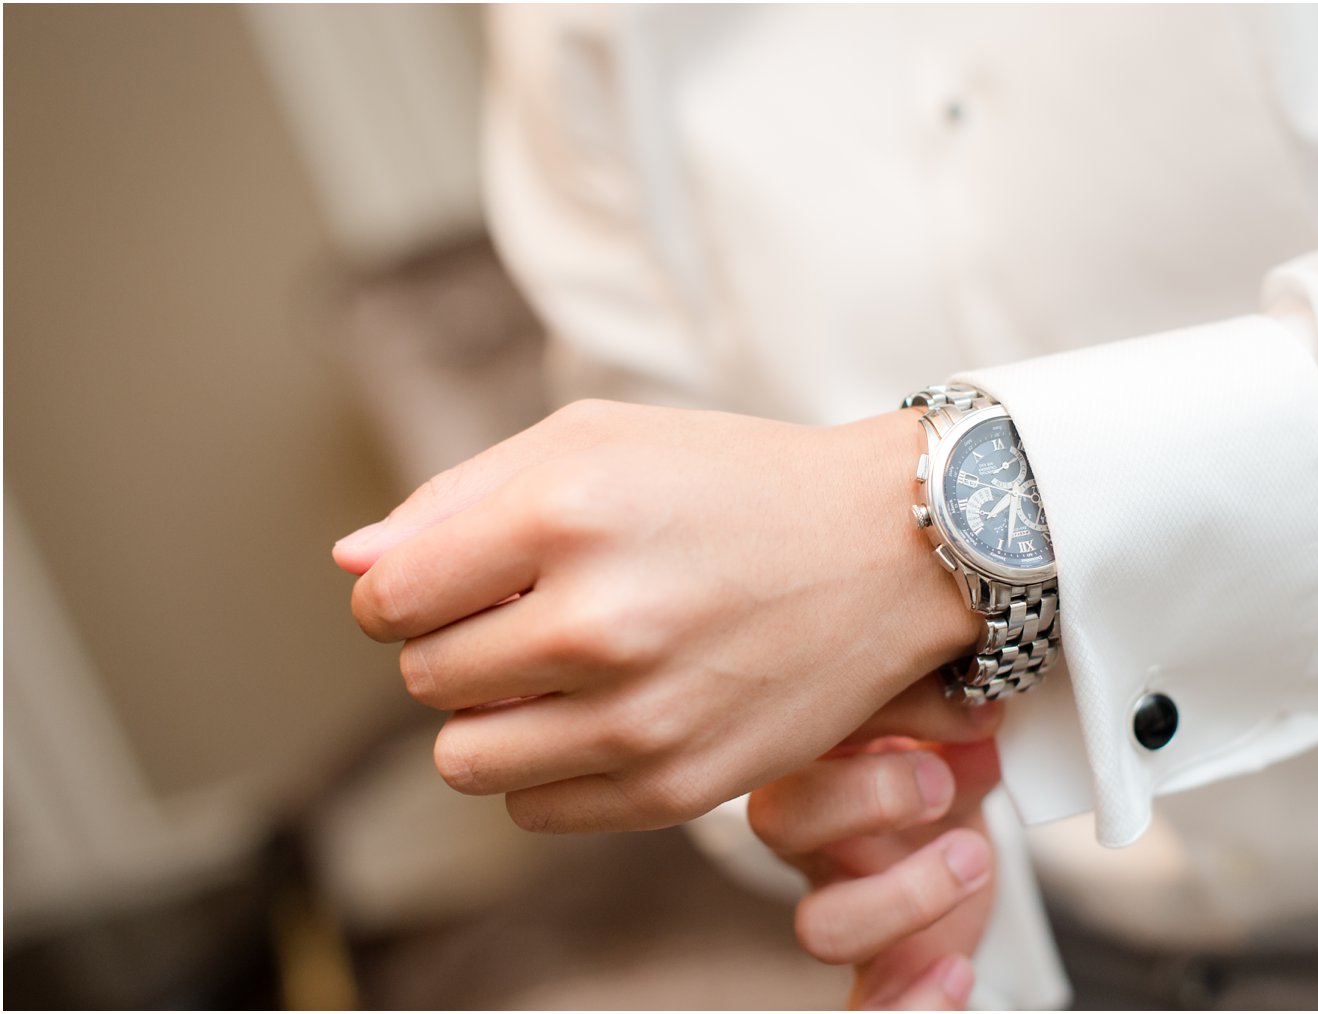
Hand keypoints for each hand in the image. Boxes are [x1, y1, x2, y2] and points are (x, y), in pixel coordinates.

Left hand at [336, 400, 982, 831]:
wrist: (885, 549)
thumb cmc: (731, 483)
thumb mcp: (596, 440)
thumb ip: (458, 497)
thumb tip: (354, 566)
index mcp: (565, 514)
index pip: (387, 600)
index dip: (399, 592)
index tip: (448, 582)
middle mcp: (599, 622)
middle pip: (423, 678)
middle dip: (452, 646)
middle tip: (525, 614)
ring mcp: (641, 716)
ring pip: (463, 759)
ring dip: (487, 717)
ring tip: (553, 672)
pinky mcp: (680, 785)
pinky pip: (535, 808)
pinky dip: (547, 765)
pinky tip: (602, 711)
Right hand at [748, 681, 1003, 1009]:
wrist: (959, 850)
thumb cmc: (934, 781)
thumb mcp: (943, 736)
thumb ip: (948, 718)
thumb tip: (977, 712)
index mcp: (816, 762)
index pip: (799, 731)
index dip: (861, 722)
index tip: (940, 718)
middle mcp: (813, 838)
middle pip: (778, 820)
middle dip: (865, 796)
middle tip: (939, 785)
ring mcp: (841, 905)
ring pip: (821, 926)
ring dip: (904, 897)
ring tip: (971, 860)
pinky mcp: (878, 970)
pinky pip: (868, 1010)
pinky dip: (912, 1008)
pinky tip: (953, 972)